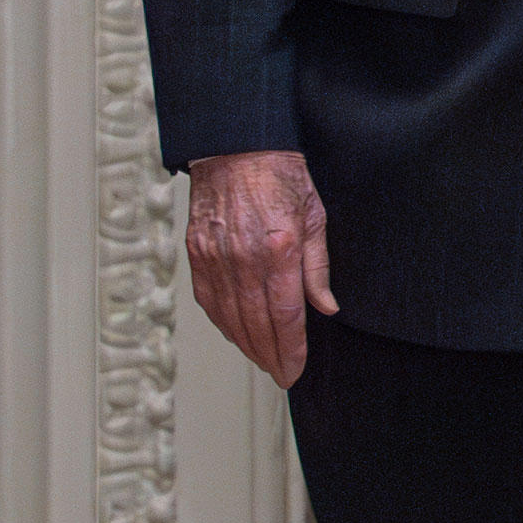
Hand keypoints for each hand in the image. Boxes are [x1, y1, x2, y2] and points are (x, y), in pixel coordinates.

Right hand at [186, 149, 338, 388]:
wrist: (236, 148)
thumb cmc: (281, 175)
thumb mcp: (315, 215)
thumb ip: (318, 267)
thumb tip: (326, 307)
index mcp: (279, 248)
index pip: (286, 316)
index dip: (291, 349)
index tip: (295, 369)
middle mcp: (244, 259)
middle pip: (257, 325)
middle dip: (271, 356)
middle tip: (282, 374)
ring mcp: (215, 258)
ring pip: (230, 318)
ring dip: (247, 345)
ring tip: (263, 360)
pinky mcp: (196, 255)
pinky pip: (209, 301)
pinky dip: (224, 323)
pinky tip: (237, 333)